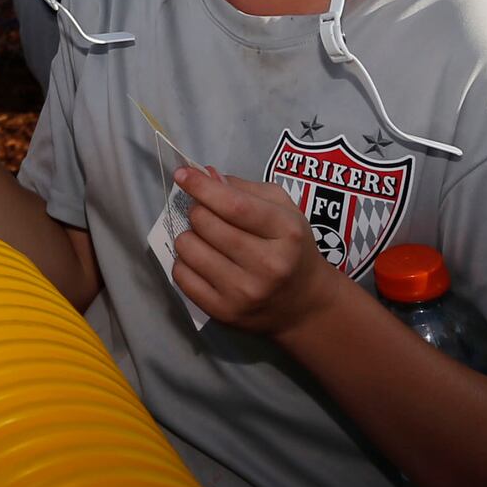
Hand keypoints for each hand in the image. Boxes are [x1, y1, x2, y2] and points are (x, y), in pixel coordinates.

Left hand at [166, 168, 339, 336]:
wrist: (306, 304)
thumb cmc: (292, 248)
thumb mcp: (283, 210)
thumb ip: (245, 189)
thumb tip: (205, 175)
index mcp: (286, 232)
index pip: (234, 205)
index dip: (202, 187)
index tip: (182, 174)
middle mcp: (267, 264)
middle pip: (205, 224)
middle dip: (197, 210)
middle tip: (206, 214)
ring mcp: (244, 292)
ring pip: (188, 248)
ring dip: (189, 236)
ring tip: (205, 239)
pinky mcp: (224, 312)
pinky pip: (181, 276)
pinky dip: (184, 262)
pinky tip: (202, 261)